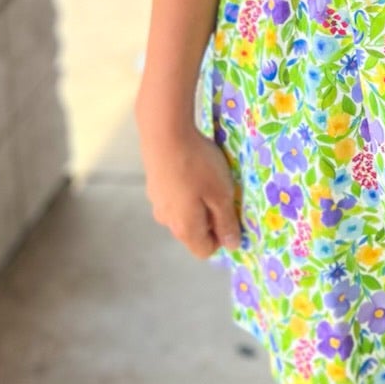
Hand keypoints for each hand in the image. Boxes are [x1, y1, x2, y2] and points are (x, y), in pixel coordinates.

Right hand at [136, 99, 241, 259]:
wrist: (164, 133)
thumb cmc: (198, 166)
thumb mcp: (221, 194)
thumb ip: (227, 222)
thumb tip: (232, 245)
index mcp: (185, 229)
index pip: (205, 250)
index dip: (221, 237)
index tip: (230, 213)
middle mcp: (167, 221)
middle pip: (193, 232)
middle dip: (210, 218)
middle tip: (221, 191)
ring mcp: (156, 202)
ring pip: (183, 213)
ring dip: (197, 202)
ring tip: (206, 176)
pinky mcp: (152, 184)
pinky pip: (174, 196)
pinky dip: (185, 188)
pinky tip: (191, 167)